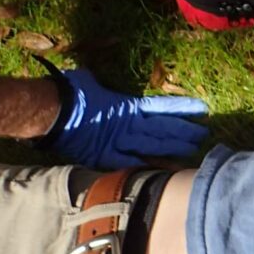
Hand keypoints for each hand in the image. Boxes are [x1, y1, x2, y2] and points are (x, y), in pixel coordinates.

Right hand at [41, 65, 209, 168]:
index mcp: (128, 105)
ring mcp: (119, 142)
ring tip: (193, 152)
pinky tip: (165, 173)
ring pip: (154, 147)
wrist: (49, 112)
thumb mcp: (89, 80)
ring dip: (174, 150)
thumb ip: (100, 83)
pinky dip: (148, 168)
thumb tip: (93, 80)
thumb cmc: (69, 92)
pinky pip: (131, 165)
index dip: (182, 108)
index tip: (201, 109)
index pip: (162, 106)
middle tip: (204, 135)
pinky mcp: (106, 157)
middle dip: (185, 132)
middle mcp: (129, 124)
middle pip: (164, 129)